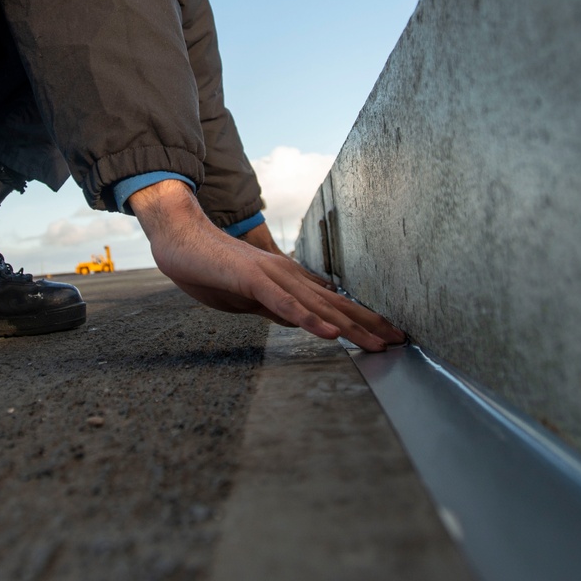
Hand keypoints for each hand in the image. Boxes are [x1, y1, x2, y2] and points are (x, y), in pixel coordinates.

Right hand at [128, 180, 404, 351]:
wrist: (180, 237)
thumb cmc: (209, 267)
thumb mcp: (247, 298)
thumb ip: (273, 307)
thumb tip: (298, 320)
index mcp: (286, 279)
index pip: (331, 302)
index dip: (361, 320)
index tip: (387, 336)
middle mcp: (287, 274)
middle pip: (335, 303)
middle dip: (368, 324)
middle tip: (400, 343)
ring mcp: (271, 275)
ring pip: (317, 305)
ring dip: (349, 326)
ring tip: (376, 343)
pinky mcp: (252, 279)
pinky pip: (283, 304)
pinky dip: (308, 318)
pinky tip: (327, 332)